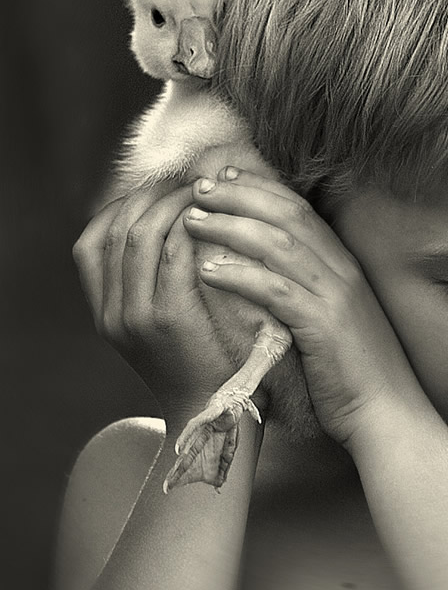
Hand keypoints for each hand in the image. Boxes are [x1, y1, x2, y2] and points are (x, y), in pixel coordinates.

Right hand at [73, 183, 243, 424]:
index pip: (92, 241)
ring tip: (204, 190)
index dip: (122, 206)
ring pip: (143, 235)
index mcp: (103, 312)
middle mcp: (111, 313)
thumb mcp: (157, 325)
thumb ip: (149, 283)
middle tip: (188, 179)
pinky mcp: (170, 319)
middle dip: (153, 195)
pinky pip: (175, 254)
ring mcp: (135, 316)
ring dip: (175, 203)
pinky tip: (213, 217)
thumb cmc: (198, 361)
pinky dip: (191, 227)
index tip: (157, 189)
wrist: (213, 411)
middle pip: (118, 230)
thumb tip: (167, 226)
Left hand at [183, 168, 418, 446]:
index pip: (300, 209)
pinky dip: (241, 275)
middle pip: (287, 216)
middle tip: (199, 189)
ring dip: (231, 227)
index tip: (225, 178)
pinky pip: (276, 291)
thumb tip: (270, 267)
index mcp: (344, 264)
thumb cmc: (354, 368)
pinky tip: (209, 270)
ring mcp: (336, 295)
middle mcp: (342, 270)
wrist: (388, 411)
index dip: (260, 188)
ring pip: (279, 245)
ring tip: (193, 221)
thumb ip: (311, 286)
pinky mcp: (325, 326)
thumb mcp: (335, 316)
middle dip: (240, 196)